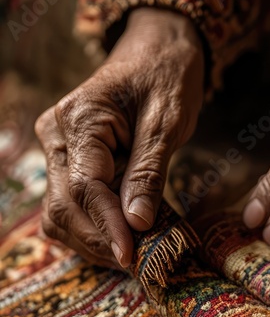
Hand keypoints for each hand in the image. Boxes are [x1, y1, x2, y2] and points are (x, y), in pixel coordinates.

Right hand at [35, 8, 203, 267]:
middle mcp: (57, 136)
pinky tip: (119, 239)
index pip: (87, 187)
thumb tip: (137, 223)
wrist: (156, 54)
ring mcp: (59, 150)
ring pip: (60, 213)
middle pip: (65, 206)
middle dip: (101, 239)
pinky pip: (70, 205)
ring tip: (132, 255)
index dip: (108, 226)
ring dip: (93, 240)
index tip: (132, 255)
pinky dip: (91, 229)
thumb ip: (148, 172)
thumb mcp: (166, 123)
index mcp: (80, 120)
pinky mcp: (70, 162)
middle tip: (138, 262)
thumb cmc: (165, 80)